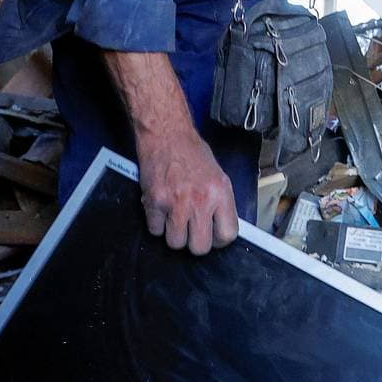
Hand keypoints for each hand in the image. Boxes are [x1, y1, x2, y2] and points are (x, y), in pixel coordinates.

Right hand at [134, 123, 238, 254]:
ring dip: (174, 233)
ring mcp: (175, 203)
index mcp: (220, 193)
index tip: (213, 235)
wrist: (166, 134)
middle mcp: (200, 201)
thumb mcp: (218, 176)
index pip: (227, 234)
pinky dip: (156, 223)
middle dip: (194, 241)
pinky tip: (161, 208)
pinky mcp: (154, 202)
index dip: (219, 239)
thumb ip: (220, 203)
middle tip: (191, 229)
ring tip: (174, 216)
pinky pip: (155, 231)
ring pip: (175, 243)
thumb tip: (220, 230)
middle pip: (200, 247)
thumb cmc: (192, 153)